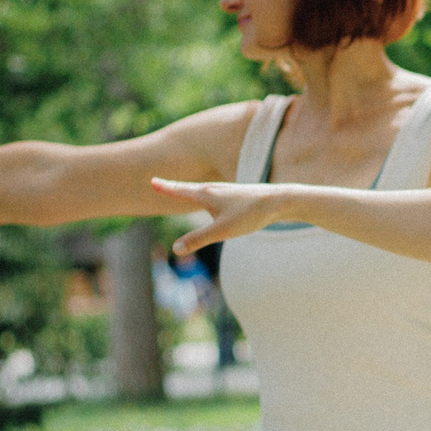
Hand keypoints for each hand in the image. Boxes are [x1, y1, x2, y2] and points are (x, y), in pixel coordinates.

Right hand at [149, 178, 289, 255]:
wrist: (279, 202)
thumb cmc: (250, 214)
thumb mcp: (222, 231)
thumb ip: (198, 240)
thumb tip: (176, 249)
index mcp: (206, 194)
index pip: (180, 191)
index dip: (165, 187)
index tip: (151, 181)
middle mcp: (214, 189)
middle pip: (188, 189)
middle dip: (173, 188)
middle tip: (159, 184)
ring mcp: (227, 192)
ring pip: (202, 191)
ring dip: (188, 191)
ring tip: (180, 191)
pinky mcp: (238, 197)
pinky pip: (215, 195)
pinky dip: (204, 195)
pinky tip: (213, 200)